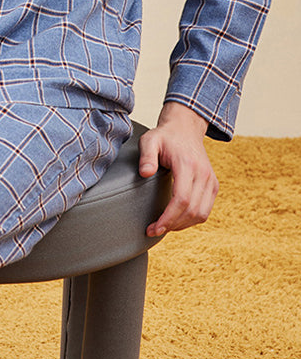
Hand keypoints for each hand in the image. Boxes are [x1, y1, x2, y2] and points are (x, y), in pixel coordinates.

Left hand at [138, 102, 218, 237]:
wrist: (185, 128)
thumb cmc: (165, 136)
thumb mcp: (150, 140)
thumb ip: (146, 156)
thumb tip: (145, 173)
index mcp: (187, 164)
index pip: (181, 199)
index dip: (168, 218)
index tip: (153, 227)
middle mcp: (203, 174)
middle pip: (192, 211)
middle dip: (172, 225)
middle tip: (153, 230)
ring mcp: (210, 180)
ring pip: (201, 214)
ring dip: (182, 225)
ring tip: (164, 227)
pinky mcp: (213, 185)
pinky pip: (205, 210)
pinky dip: (192, 219)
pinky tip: (176, 220)